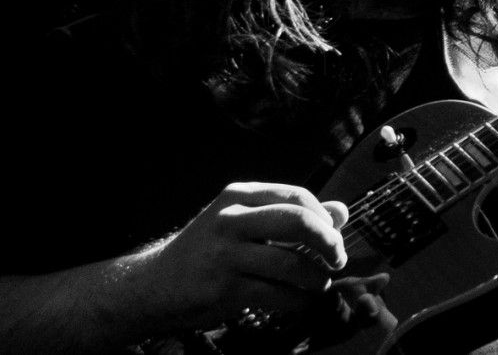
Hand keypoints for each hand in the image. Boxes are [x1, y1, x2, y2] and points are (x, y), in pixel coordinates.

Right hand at [118, 182, 361, 330]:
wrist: (155, 284)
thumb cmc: (210, 250)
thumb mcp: (244, 221)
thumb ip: (292, 214)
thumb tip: (342, 211)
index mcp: (239, 196)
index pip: (297, 196)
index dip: (324, 217)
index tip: (332, 235)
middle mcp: (231, 219)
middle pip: (299, 222)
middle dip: (329, 242)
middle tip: (337, 259)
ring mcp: (226, 255)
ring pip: (292, 264)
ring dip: (316, 278)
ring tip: (318, 284)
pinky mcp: (225, 290)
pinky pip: (279, 295)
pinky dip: (299, 301)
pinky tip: (300, 301)